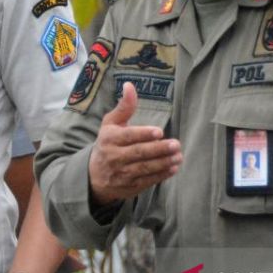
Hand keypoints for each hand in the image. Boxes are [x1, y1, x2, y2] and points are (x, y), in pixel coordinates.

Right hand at [88, 82, 182, 204]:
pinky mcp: (129, 186)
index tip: (159, 132)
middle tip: (176, 144)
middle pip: (138, 153)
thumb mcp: (111, 124)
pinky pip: (147, 181)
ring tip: (179, 156)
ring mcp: (122, 174)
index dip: (143, 134)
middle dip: (158, 149)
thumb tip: (130, 85)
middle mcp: (114, 157)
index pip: (128, 137)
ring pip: (144, 168)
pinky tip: (173, 168)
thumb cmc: (107, 143)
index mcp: (109, 139)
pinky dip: (161, 175)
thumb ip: (124, 107)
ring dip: (163, 163)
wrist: (94, 176)